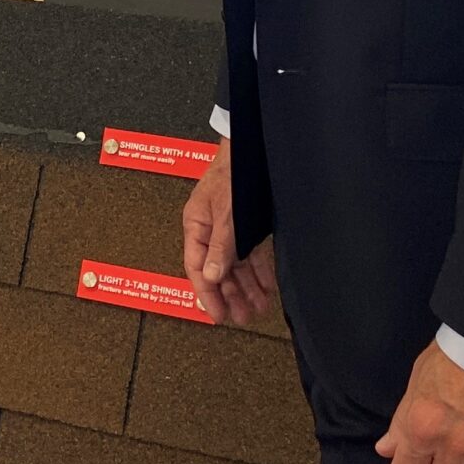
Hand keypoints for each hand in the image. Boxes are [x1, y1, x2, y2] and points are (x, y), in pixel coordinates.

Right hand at [181, 142, 275, 325]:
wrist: (249, 146)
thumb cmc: (231, 172)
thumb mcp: (226, 213)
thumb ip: (220, 246)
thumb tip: (211, 276)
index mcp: (196, 226)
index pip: (196, 268)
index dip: (207, 294)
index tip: (217, 315)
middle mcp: (210, 229)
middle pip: (218, 270)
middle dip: (231, 295)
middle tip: (242, 317)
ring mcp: (229, 228)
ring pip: (236, 265)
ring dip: (247, 286)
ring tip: (258, 307)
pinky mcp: (247, 225)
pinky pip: (251, 253)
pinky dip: (258, 270)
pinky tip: (267, 285)